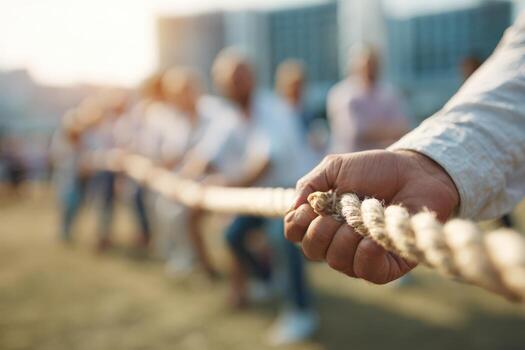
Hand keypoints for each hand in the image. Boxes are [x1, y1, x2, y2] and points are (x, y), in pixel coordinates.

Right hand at [284, 150, 458, 283]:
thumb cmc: (375, 169)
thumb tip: (293, 208)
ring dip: (346, 237)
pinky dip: (366, 254)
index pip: (295, 234)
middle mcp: (337, 241)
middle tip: (339, 210)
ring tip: (361, 217)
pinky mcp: (387, 265)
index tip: (310, 207)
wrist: (415, 171)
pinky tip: (374, 238)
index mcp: (322, 219)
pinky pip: (366, 272)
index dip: (296, 224)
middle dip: (322, 229)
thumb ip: (309, 184)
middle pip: (312, 251)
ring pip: (337, 262)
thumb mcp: (335, 168)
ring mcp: (360, 255)